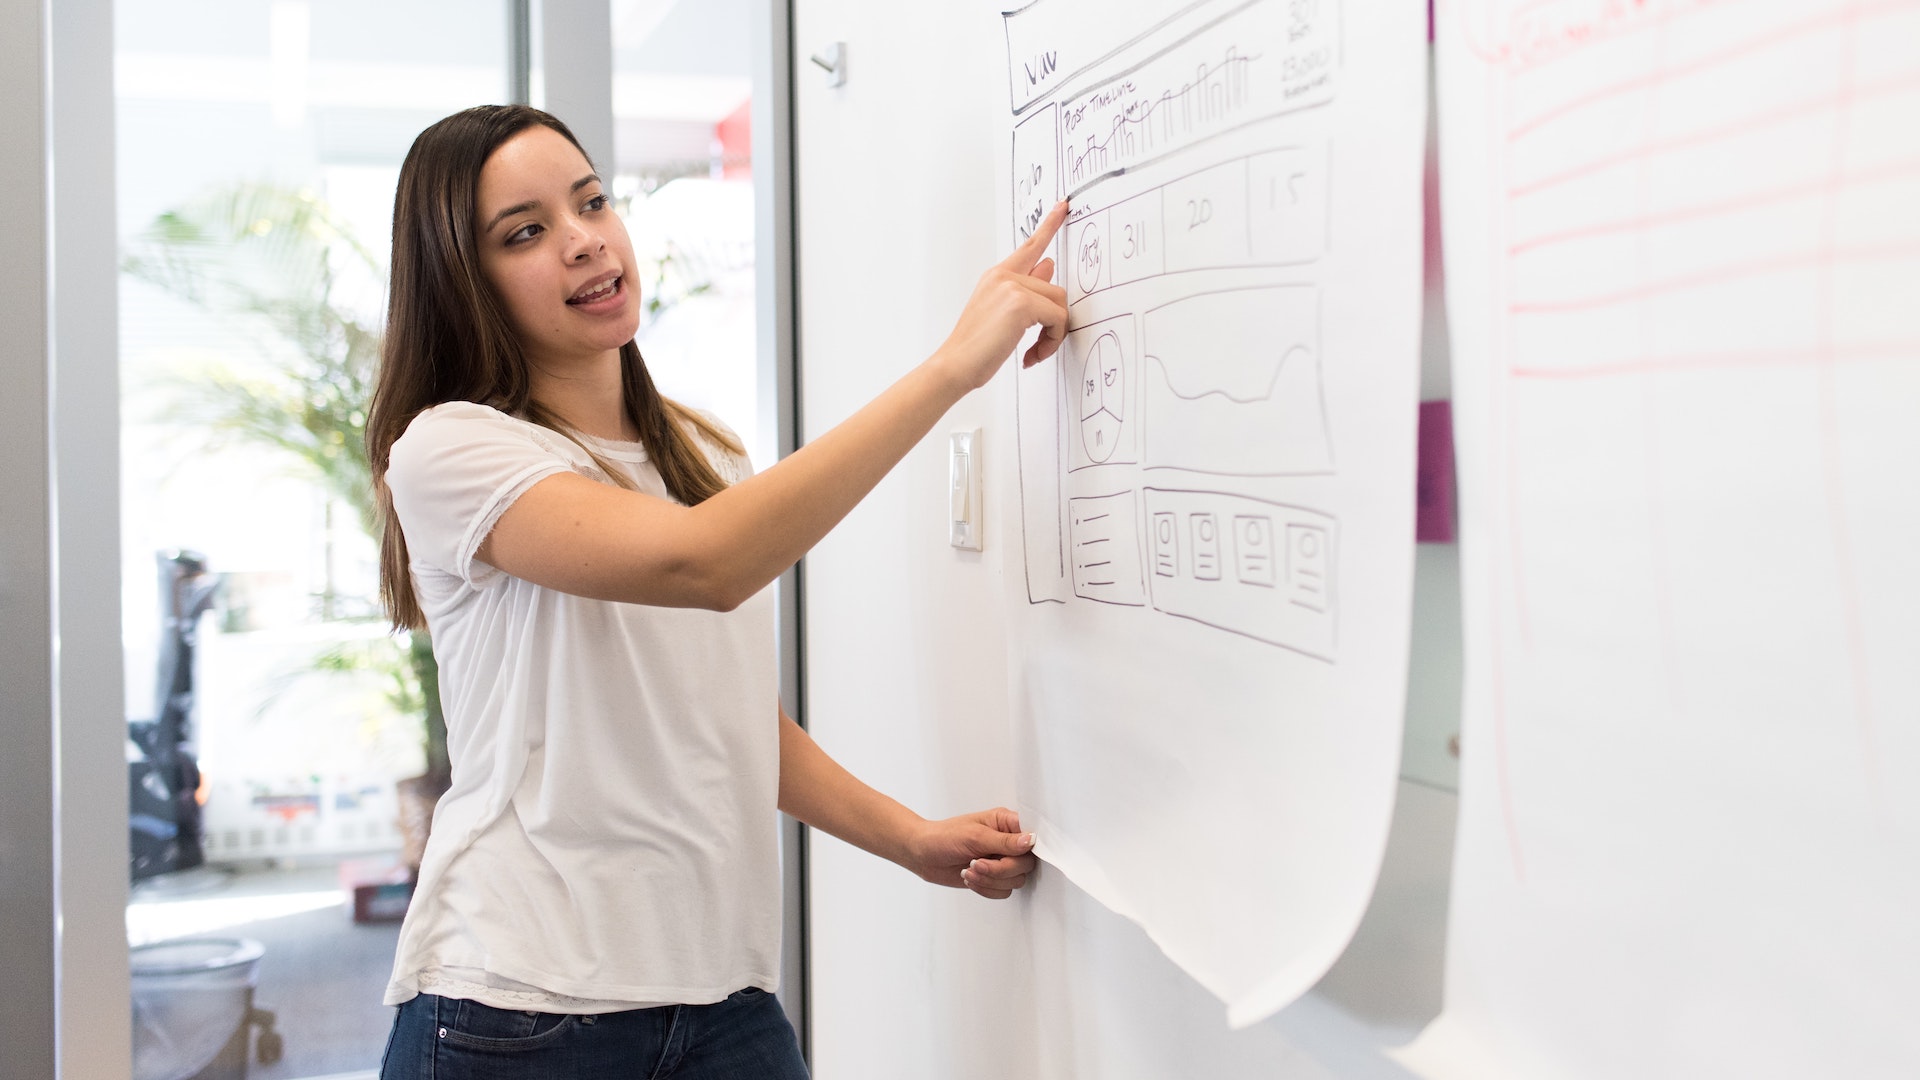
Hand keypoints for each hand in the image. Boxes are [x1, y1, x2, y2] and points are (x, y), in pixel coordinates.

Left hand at [902, 807, 1037, 899]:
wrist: (923, 855)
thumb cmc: (944, 837)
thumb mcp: (974, 836)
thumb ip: (1005, 841)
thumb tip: (1031, 840)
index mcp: (1006, 823)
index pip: (1032, 836)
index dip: (1029, 848)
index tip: (1013, 854)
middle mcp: (1008, 842)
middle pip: (1026, 864)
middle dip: (1001, 869)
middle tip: (977, 863)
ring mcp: (1001, 861)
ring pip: (1016, 880)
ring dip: (991, 880)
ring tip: (970, 870)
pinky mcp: (994, 878)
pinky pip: (1004, 891)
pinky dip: (986, 889)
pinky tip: (970, 879)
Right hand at [935, 201, 1070, 389]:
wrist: (954, 365)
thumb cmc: (975, 347)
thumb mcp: (1002, 314)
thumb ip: (1027, 289)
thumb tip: (1048, 267)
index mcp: (997, 276)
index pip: (1030, 246)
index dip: (1050, 225)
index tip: (1063, 206)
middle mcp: (1003, 275)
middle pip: (1056, 289)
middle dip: (1055, 323)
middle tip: (1040, 347)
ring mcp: (1011, 285)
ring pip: (1059, 304)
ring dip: (1054, 335)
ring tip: (1034, 352)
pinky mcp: (1020, 302)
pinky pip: (1057, 318)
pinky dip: (1052, 341)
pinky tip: (1031, 355)